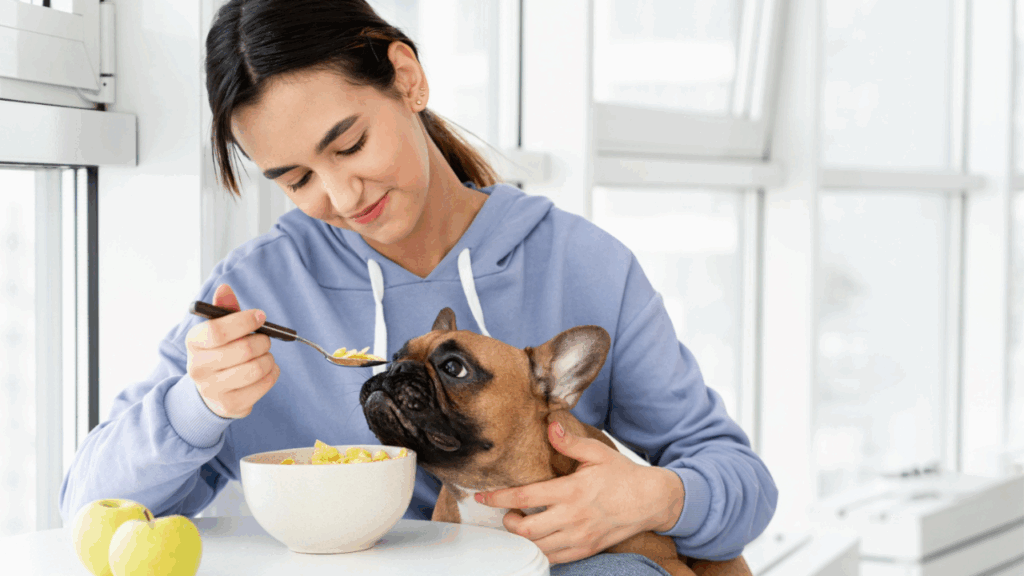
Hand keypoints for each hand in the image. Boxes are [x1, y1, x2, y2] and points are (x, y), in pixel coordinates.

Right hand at [185, 283, 279, 418]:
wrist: (211, 390)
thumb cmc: (219, 351)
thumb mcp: (218, 329)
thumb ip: (223, 309)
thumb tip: (225, 288)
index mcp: (193, 343)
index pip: (217, 331)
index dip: (244, 321)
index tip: (260, 316)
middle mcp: (198, 368)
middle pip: (243, 350)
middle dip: (263, 341)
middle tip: (265, 339)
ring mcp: (213, 390)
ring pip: (256, 369)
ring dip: (269, 358)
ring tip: (265, 355)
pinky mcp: (231, 406)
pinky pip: (263, 384)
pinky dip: (273, 373)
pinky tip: (267, 369)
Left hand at [474, 422, 684, 564]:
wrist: (651, 501)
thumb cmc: (622, 475)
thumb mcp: (597, 453)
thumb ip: (570, 442)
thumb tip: (550, 427)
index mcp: (571, 491)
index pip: (525, 498)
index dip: (498, 498)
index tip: (482, 495)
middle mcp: (573, 517)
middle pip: (525, 530)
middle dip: (508, 522)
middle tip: (507, 513)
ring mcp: (580, 537)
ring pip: (537, 548)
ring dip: (522, 539)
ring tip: (520, 525)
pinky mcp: (586, 550)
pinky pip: (555, 559)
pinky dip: (539, 552)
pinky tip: (537, 540)